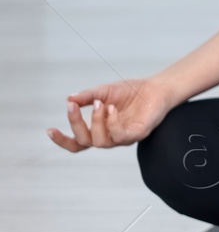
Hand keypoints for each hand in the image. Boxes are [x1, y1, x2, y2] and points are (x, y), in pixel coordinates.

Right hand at [48, 78, 177, 151]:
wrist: (156, 88)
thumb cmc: (130, 92)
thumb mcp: (105, 91)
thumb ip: (88, 96)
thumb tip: (69, 99)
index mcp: (99, 129)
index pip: (77, 143)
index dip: (62, 140)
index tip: (49, 130)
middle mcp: (109, 137)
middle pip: (84, 142)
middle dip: (76, 124)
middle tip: (74, 106)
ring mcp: (123, 137)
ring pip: (100, 141)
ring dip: (96, 121)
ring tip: (101, 104)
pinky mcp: (137, 134)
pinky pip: (120, 136)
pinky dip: (112, 123)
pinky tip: (112, 108)